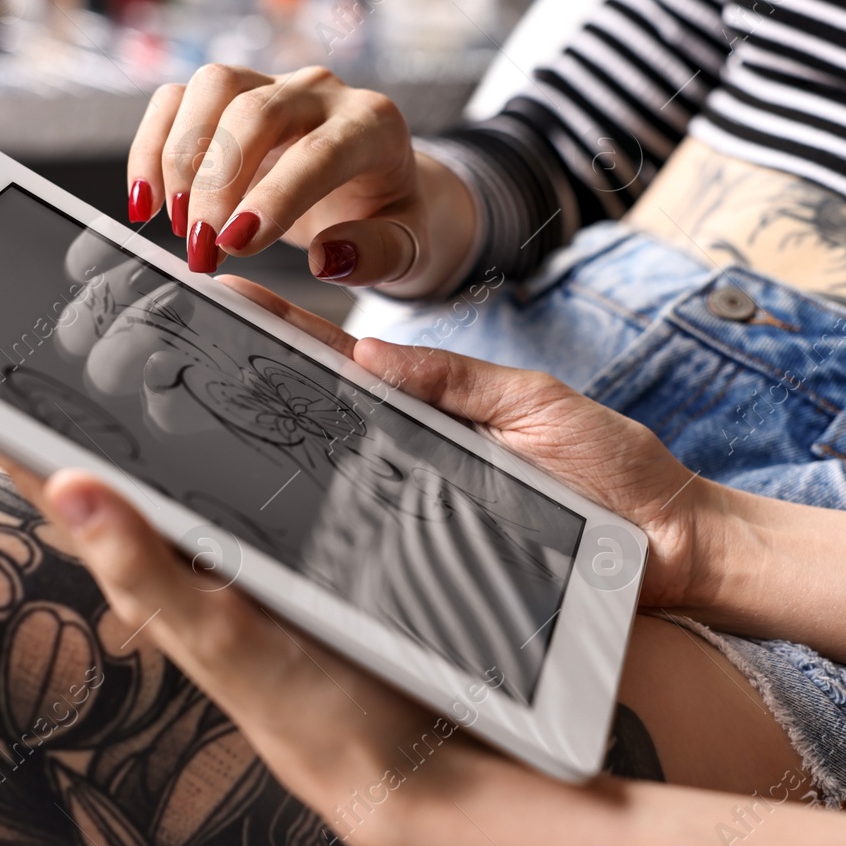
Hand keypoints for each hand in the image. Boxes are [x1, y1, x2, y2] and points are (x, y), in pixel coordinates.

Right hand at [126, 64, 476, 295]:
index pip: (320, 152)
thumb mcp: (406, 248)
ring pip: (212, 87)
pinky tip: (147, 202)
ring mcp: (271, 83)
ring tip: (179, 226)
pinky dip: (151, 146)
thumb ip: (377, 254)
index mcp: (373, 125)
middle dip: (218, 184)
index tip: (237, 244)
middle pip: (256, 113)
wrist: (375, 186)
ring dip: (181, 159)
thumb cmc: (387, 216)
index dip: (275, 196)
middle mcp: (321, 92)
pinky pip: (177, 99)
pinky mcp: (229, 92)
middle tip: (202, 249)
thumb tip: (326, 258)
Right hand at [183, 276, 718, 608]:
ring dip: (260, 442)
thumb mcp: (533, 403)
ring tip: (189, 406)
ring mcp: (417, 502)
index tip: (224, 291)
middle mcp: (412, 453)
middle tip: (173, 344)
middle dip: (244, 380)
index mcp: (432, 405)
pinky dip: (313, 516)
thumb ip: (452, 378)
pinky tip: (261, 502)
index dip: (284, 328)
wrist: (672, 545)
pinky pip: (363, 529)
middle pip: (314, 415)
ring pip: (325, 472)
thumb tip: (365, 348)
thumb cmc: (614, 471)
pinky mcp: (431, 553)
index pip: (343, 361)